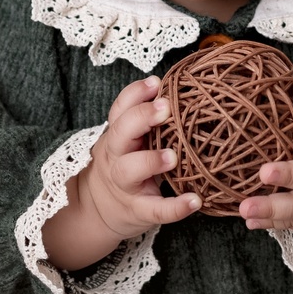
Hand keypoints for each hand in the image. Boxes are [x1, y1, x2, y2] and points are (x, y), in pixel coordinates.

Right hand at [80, 75, 202, 238]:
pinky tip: (195, 200)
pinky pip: (155, 210)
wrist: (97, 209)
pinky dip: (175, 207)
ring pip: (129, 170)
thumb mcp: (127, 140)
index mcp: (117, 134)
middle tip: (166, 108)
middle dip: (141, 117)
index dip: (136, 93)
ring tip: (174, 156)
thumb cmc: (124, 164)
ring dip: (151, 160)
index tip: (157, 82)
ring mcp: (125, 185)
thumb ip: (146, 119)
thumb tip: (182, 88)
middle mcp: (116, 156)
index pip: (120, 109)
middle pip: (120, 132)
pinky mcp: (138, 211)